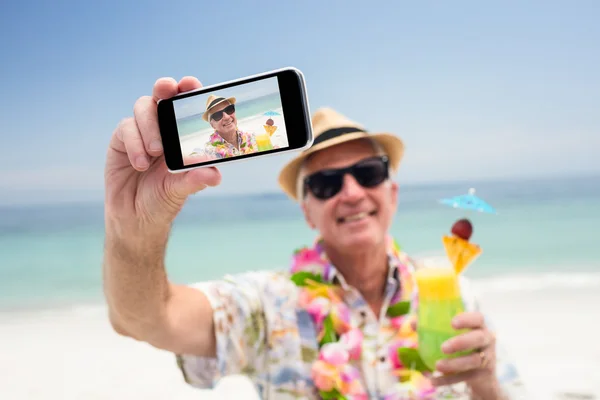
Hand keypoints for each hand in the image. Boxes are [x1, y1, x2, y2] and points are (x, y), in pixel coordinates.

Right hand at [105, 77, 221, 235]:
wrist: (135, 219)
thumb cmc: (163, 200)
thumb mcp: (181, 190)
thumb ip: (195, 180)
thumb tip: (215, 175)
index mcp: (182, 136)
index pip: (186, 107)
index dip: (189, 91)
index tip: (191, 84)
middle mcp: (162, 129)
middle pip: (162, 96)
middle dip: (165, 88)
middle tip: (167, 89)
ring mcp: (141, 132)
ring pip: (143, 107)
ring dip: (150, 125)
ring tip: (156, 152)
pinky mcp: (121, 140)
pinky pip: (126, 128)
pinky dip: (135, 143)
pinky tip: (140, 163)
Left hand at [431, 312, 500, 396]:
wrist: (481, 374)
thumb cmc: (462, 346)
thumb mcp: (451, 335)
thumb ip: (433, 328)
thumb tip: (413, 322)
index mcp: (478, 326)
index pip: (478, 318)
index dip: (466, 319)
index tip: (452, 322)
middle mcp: (486, 340)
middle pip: (478, 338)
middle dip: (461, 342)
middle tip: (444, 348)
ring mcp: (487, 358)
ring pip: (473, 360)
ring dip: (454, 364)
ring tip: (437, 365)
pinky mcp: (482, 374)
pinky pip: (465, 377)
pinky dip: (448, 380)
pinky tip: (434, 381)